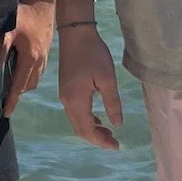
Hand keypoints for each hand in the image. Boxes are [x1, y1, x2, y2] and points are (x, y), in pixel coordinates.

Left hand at [0, 0, 53, 115]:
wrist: (43, 2)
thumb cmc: (24, 15)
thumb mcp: (8, 30)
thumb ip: (0, 49)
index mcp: (29, 59)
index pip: (18, 86)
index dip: (11, 100)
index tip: (5, 113)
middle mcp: (39, 62)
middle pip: (26, 86)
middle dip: (16, 95)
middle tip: (3, 100)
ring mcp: (44, 58)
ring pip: (33, 80)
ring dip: (22, 86)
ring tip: (10, 89)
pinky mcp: (45, 52)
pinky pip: (37, 72)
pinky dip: (28, 77)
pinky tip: (21, 73)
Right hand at [58, 25, 122, 149]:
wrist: (75, 34)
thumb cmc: (93, 54)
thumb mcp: (108, 79)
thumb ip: (112, 103)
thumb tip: (117, 124)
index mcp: (76, 100)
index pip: (87, 129)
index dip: (100, 140)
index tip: (117, 146)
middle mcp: (67, 101)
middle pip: (79, 129)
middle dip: (96, 138)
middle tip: (114, 142)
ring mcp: (64, 95)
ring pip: (76, 121)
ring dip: (91, 129)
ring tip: (109, 132)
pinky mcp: (66, 90)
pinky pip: (74, 112)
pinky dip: (86, 120)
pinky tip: (98, 118)